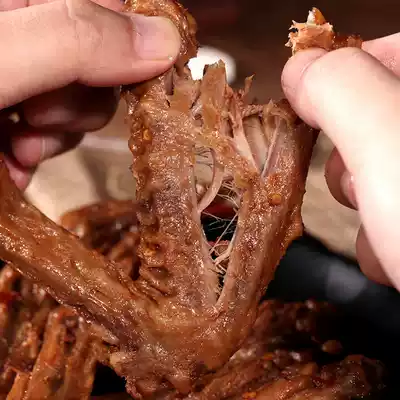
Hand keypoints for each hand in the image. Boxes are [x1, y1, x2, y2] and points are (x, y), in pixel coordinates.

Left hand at [0, 0, 179, 188]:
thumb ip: (74, 42)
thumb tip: (168, 40)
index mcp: (22, 0)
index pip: (112, 6)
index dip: (131, 45)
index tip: (129, 82)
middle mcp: (30, 35)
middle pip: (101, 62)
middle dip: (80, 102)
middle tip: (38, 117)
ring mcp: (24, 78)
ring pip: (82, 103)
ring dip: (58, 135)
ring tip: (18, 148)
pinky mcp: (17, 115)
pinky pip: (56, 132)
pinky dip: (41, 153)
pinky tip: (11, 161)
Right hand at [281, 34, 399, 289]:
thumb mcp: (393, 147)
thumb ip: (341, 92)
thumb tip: (298, 66)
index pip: (393, 49)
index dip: (342, 75)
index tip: (308, 110)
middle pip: (384, 114)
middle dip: (353, 157)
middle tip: (357, 186)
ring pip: (386, 169)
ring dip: (364, 205)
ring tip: (381, 235)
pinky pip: (398, 209)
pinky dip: (384, 235)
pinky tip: (393, 257)